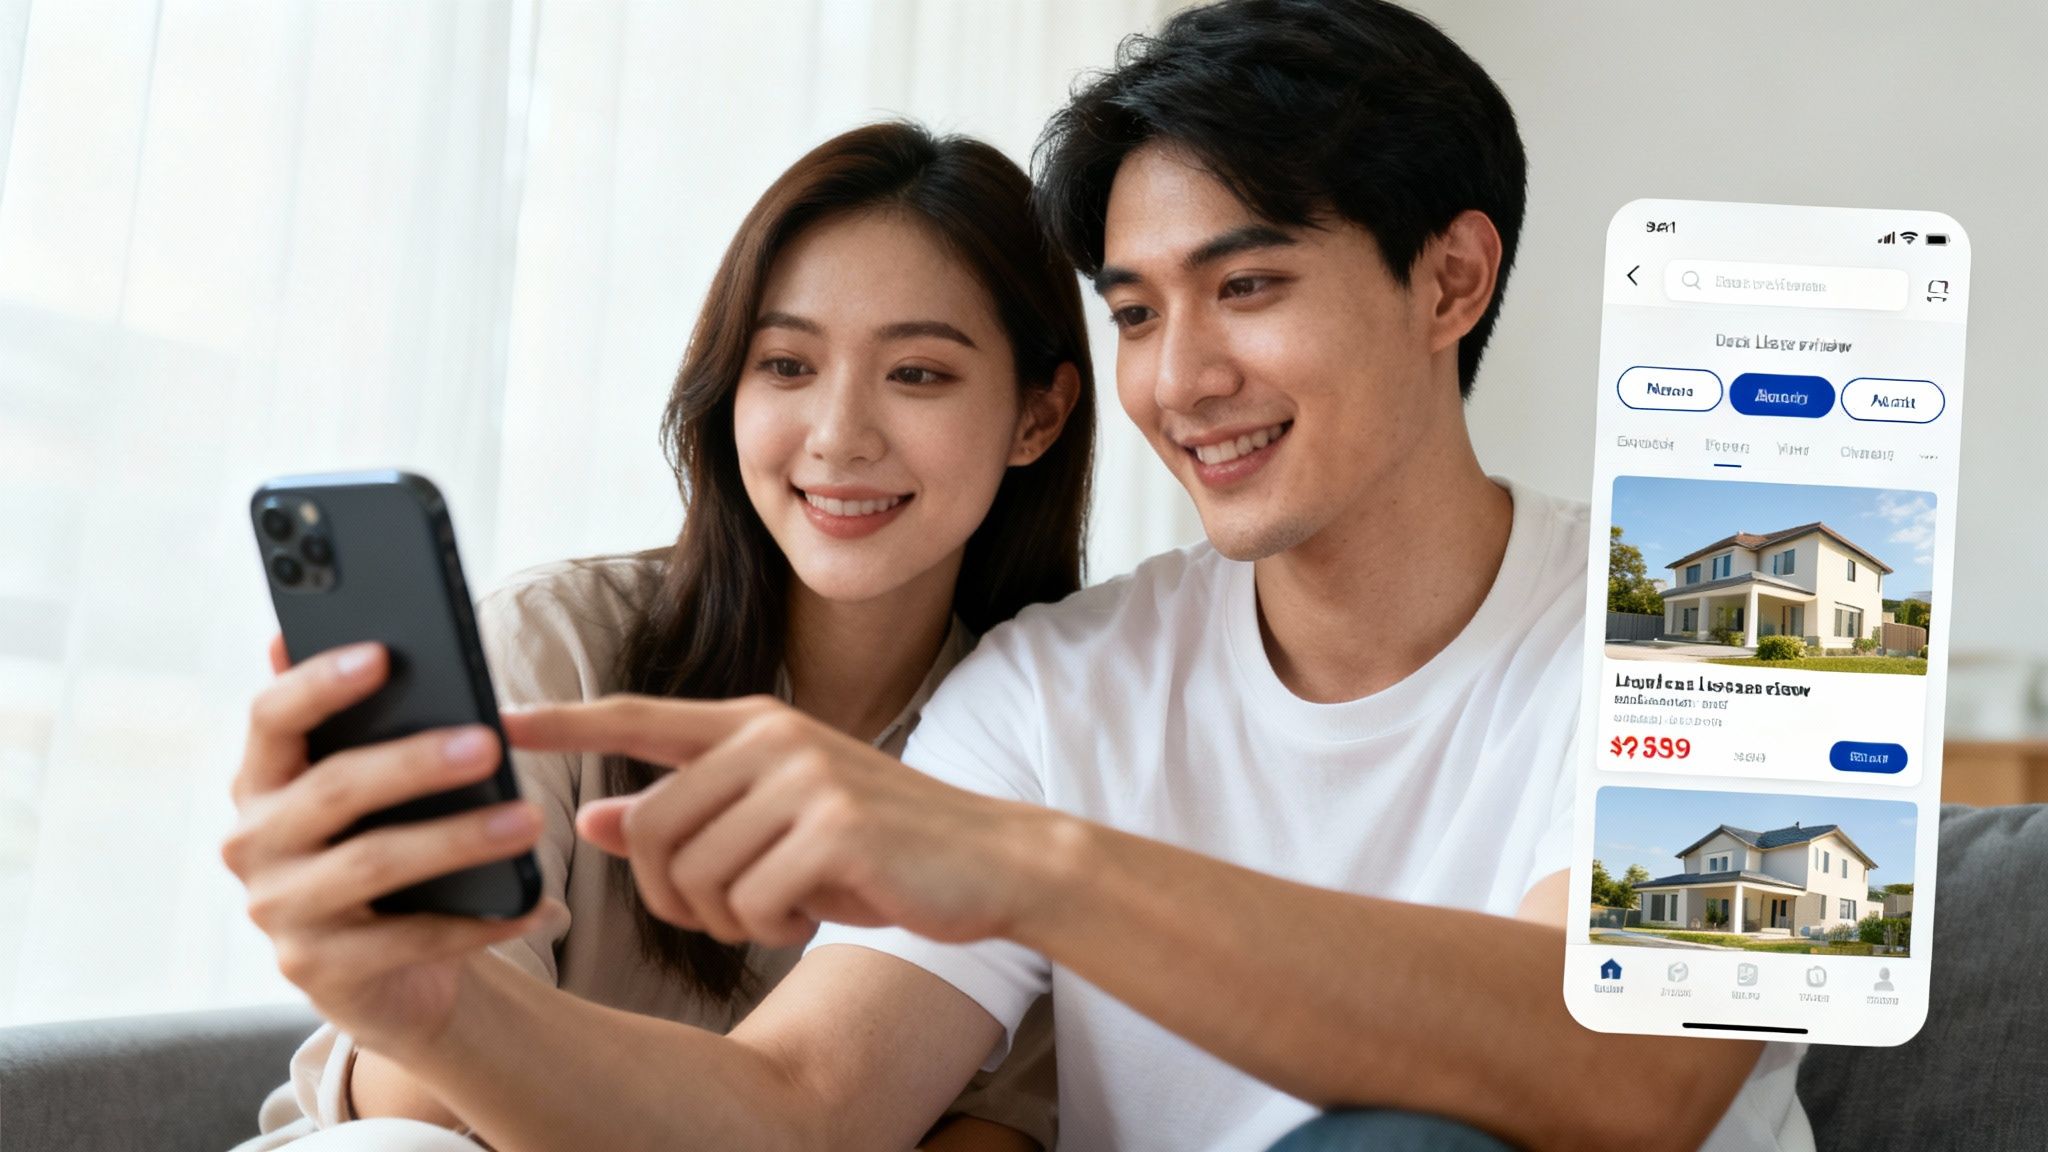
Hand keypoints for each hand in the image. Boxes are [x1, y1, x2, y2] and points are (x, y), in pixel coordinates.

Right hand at [222, 635, 555, 1058]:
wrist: (384, 974)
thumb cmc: (381, 851)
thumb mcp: (368, 792)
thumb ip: (361, 725)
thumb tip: (347, 640)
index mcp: (261, 781)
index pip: (271, 718)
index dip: (319, 683)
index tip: (382, 654)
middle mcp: (253, 844)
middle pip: (333, 788)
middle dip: (415, 761)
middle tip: (488, 742)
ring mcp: (281, 911)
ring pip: (373, 863)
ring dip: (458, 839)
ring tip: (529, 819)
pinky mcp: (318, 971)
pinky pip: (410, 939)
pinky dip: (479, 921)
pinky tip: (534, 902)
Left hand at [503, 696, 1064, 948]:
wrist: (992, 862)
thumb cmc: (879, 849)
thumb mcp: (778, 827)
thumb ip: (689, 816)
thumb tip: (592, 819)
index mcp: (753, 726)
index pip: (639, 716)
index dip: (564, 720)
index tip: (497, 722)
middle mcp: (771, 738)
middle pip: (653, 830)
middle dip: (676, 897)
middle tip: (734, 913)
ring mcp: (803, 777)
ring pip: (695, 873)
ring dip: (728, 919)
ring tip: (782, 909)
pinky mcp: (832, 827)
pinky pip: (750, 901)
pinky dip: (772, 930)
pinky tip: (812, 917)